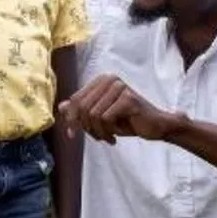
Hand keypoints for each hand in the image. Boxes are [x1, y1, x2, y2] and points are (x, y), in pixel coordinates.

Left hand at [56, 74, 183, 143]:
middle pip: (82, 107)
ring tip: (107, 138)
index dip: (71, 119)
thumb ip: (82, 110)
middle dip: (86, 127)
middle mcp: (109, 79)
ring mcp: (119, 87)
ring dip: (97, 132)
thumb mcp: (100, 117)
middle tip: (97, 138)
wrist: (155, 126)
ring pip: (93, 114)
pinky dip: (107, 132)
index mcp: (101, 80)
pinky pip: (105, 118)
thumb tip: (60, 107)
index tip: (72, 134)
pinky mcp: (127, 98)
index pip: (76, 99)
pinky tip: (115, 138)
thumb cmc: (128, 121)